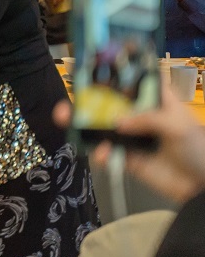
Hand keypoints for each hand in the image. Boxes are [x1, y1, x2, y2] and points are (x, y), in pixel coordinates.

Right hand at [53, 84, 204, 203]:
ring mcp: (132, 136)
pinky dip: (100, 151)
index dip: (117, 74)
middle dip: (90, 98)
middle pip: (112, 102)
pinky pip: (106, 151)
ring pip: (103, 126)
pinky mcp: (126, 157)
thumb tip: (117, 123)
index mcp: (157, 102)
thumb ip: (147, 119)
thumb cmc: (196, 149)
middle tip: (71, 94)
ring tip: (65, 118)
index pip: (135, 82)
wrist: (200, 187)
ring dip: (83, 122)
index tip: (95, 69)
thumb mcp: (177, 126)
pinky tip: (102, 153)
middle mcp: (141, 115)